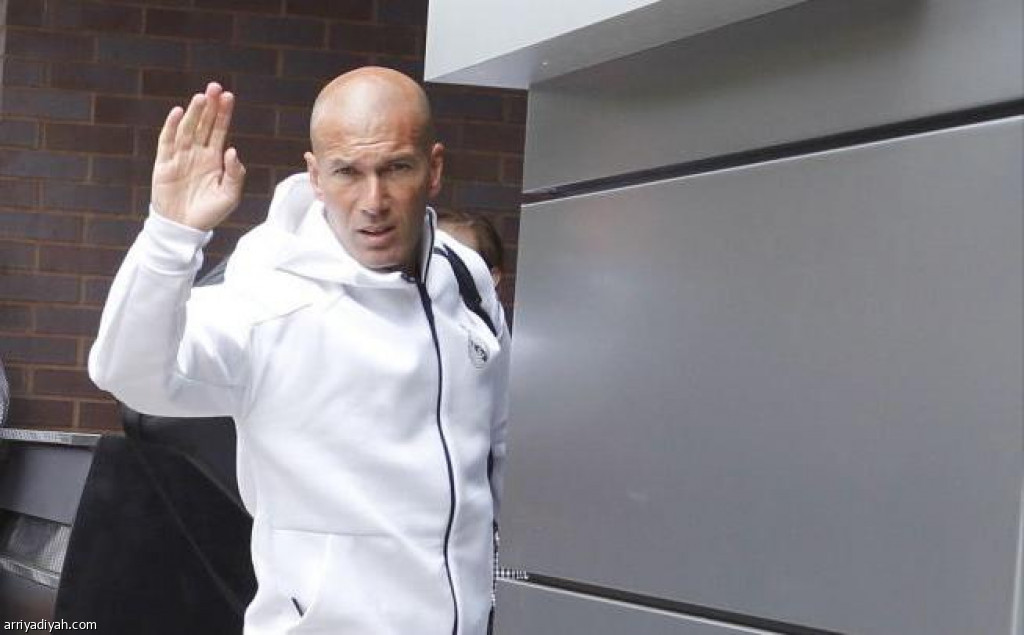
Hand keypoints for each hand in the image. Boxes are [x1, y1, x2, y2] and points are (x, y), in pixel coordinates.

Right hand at [151, 82, 245, 230]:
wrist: (184, 228)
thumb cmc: (209, 213)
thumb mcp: (229, 195)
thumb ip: (235, 174)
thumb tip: (233, 150)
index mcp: (214, 159)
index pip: (219, 130)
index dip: (223, 113)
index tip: (229, 96)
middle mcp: (197, 153)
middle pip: (204, 124)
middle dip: (209, 106)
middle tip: (215, 87)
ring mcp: (180, 157)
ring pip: (187, 129)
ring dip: (194, 113)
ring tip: (201, 97)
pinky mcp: (164, 164)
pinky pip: (167, 142)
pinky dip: (172, 127)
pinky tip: (178, 113)